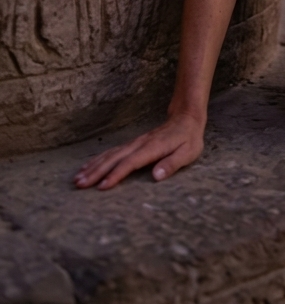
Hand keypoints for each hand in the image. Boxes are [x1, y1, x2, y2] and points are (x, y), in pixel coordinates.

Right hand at [73, 112, 204, 189]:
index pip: (131, 162)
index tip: (102, 186)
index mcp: (153, 148)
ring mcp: (134, 143)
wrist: (185, 117)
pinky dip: (98, 159)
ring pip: (110, 154)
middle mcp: (140, 144)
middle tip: (79, 185)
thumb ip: (172, 164)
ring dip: (93, 166)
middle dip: (96, 172)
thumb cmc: (188, 138)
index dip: (117, 174)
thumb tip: (156, 176)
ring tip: (77, 179)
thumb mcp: (188, 152)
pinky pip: (112, 152)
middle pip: (114, 158)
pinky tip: (88, 167)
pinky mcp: (132, 144)